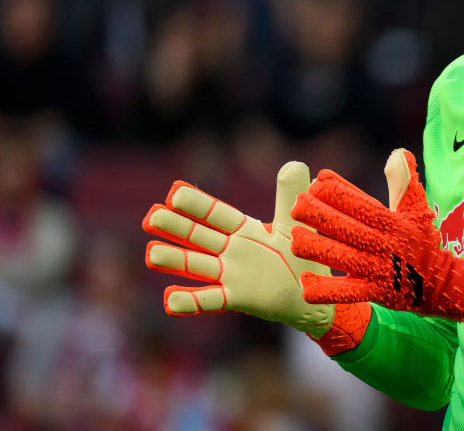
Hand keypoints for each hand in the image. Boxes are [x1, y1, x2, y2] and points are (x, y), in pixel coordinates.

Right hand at [143, 161, 334, 336]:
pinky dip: (189, 301)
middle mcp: (232, 251)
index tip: (174, 192)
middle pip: (199, 236)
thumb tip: (294, 163)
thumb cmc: (303, 254)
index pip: (217, 214)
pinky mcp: (237, 298)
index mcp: (245, 230)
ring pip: (197, 265)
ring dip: (175, 261)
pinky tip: (169, 300)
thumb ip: (291, 194)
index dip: (197, 205)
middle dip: (176, 227)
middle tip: (151, 217)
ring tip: (151, 255)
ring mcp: (232, 275)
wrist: (313, 293)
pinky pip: (210, 300)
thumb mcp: (296, 222)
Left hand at [290, 149, 463, 336]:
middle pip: (348, 228)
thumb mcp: (417, 209)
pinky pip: (347, 293)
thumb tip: (397, 153)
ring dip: (318, 248)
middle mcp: (385, 244)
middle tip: (296, 206)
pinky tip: (306, 283)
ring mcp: (380, 270)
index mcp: (393, 222)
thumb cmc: (421, 240)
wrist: (439, 282)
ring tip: (294, 239)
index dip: (340, 192)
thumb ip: (403, 182)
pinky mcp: (376, 294)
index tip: (317, 182)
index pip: (363, 203)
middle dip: (320, 216)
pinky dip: (326, 290)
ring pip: (344, 258)